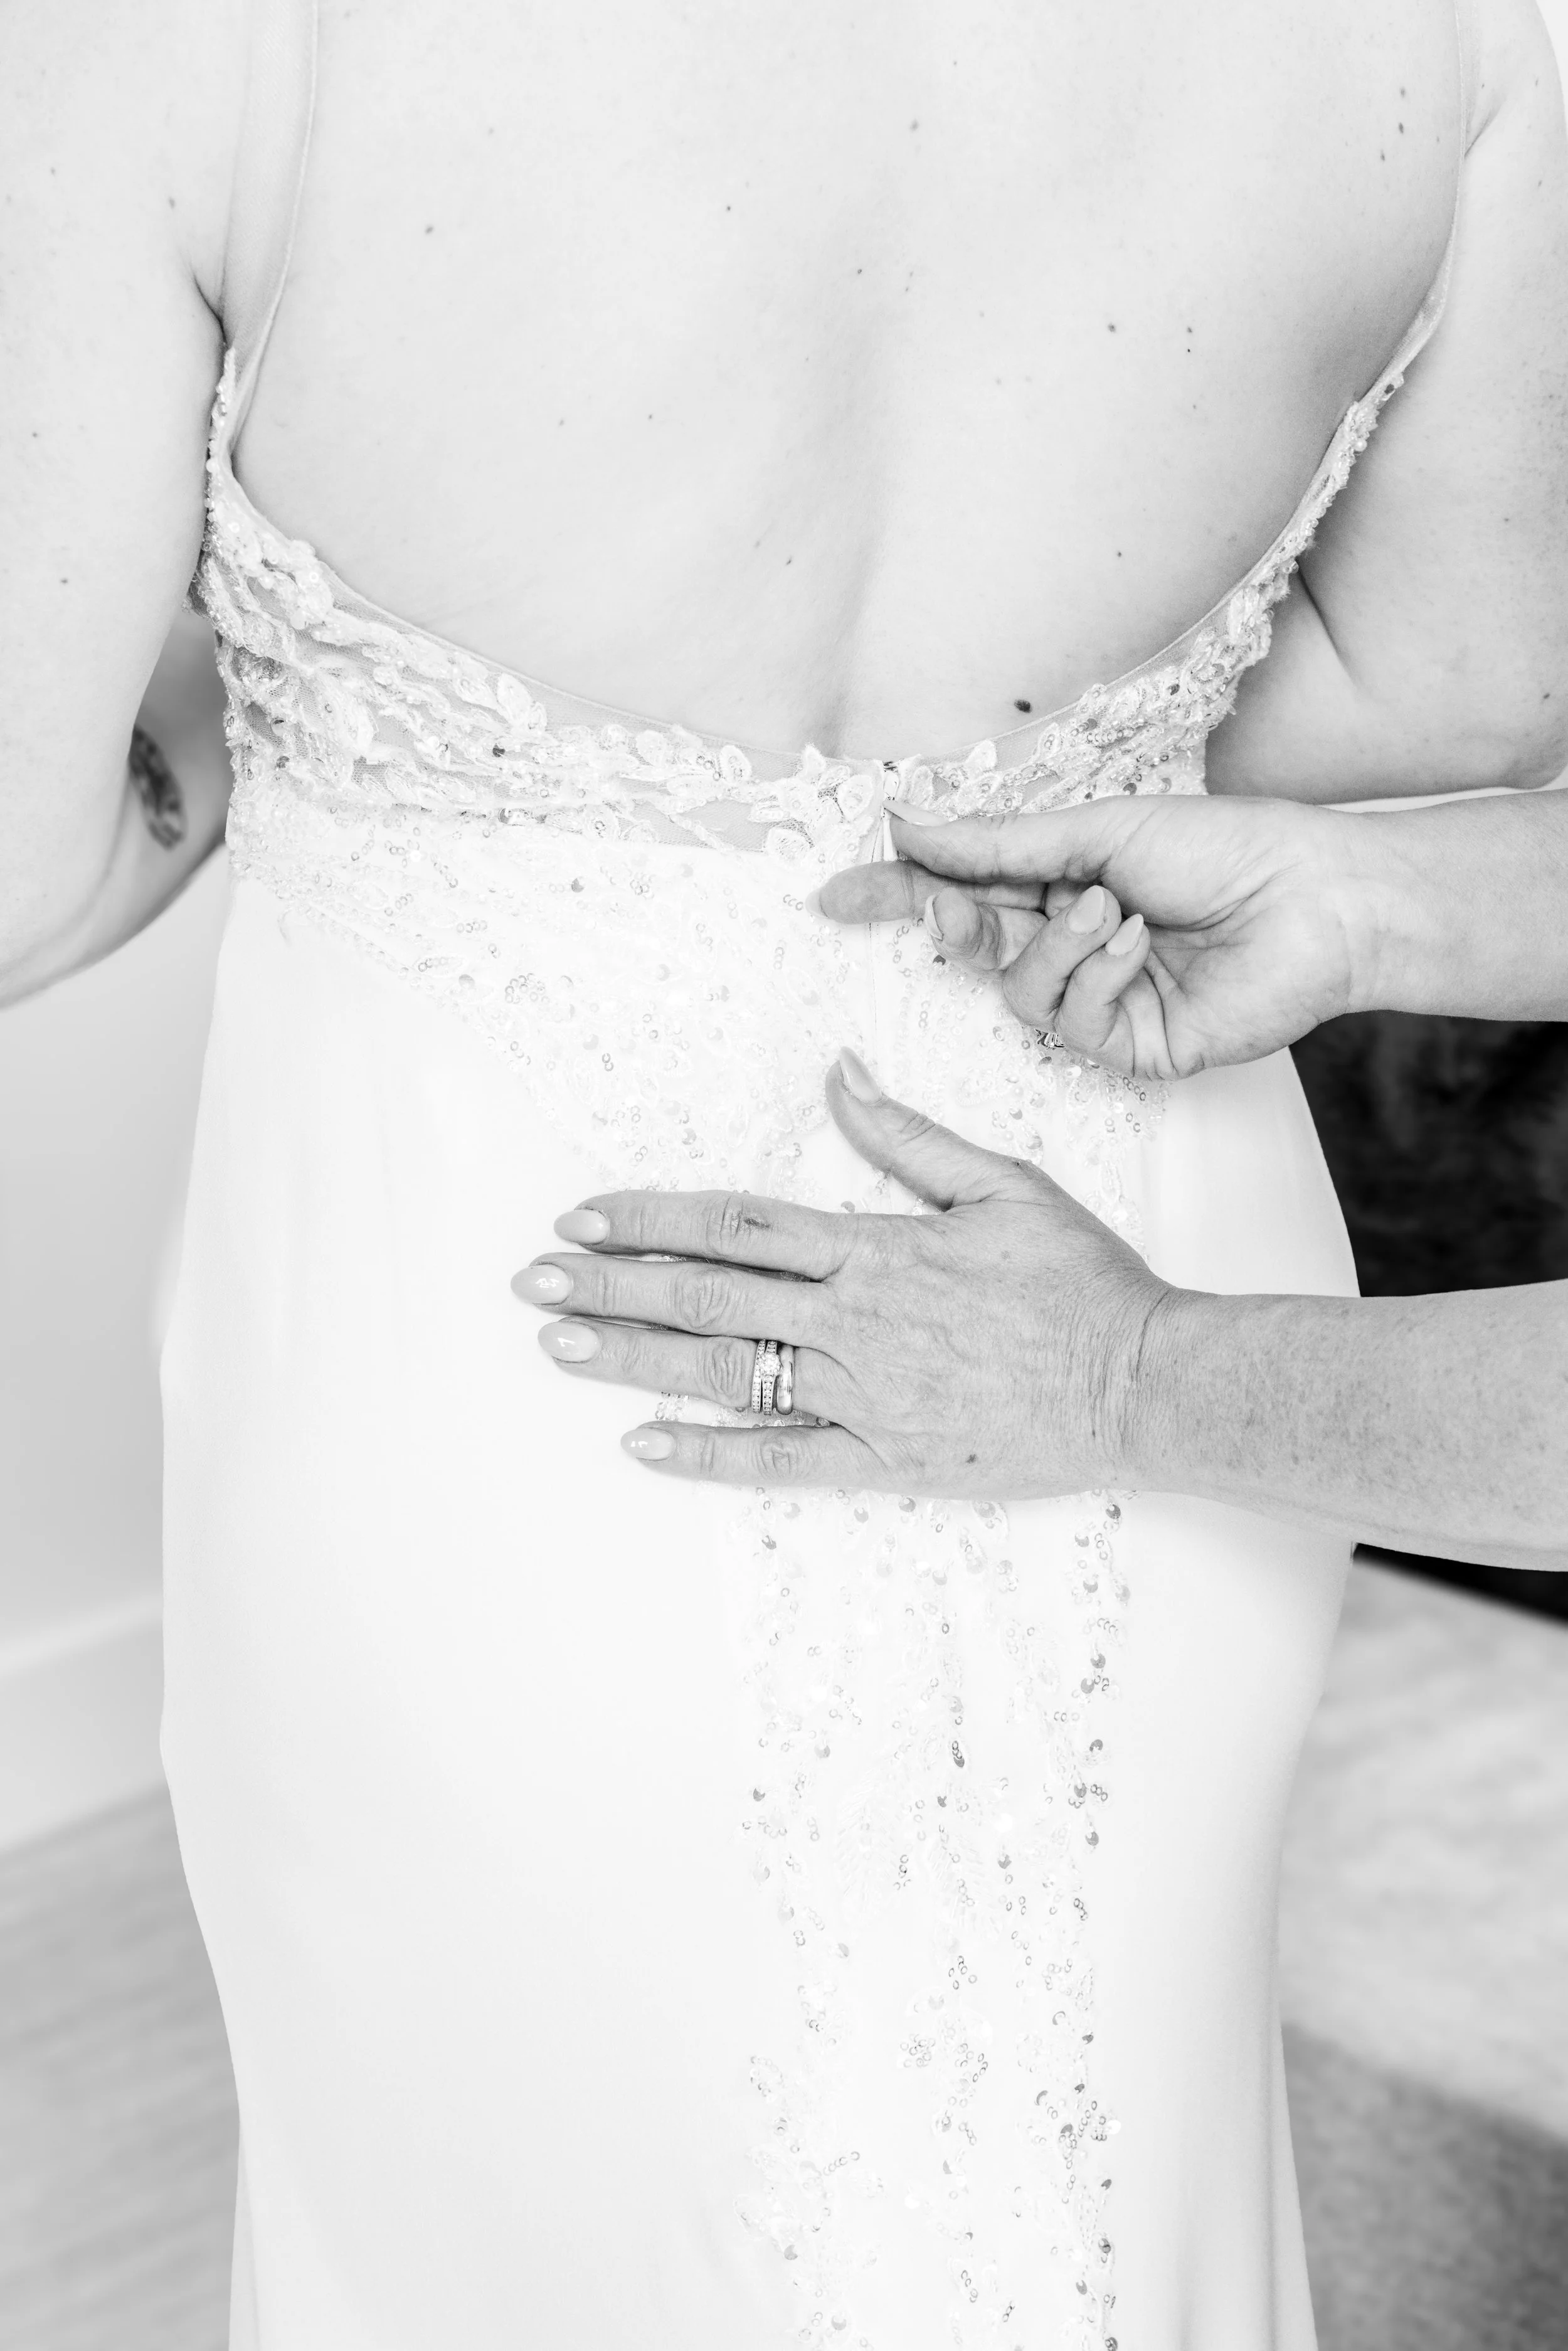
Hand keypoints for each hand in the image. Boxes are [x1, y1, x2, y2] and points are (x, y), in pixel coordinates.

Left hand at [512, 1052, 1166, 1494]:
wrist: (1146, 1383)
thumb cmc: (1081, 1282)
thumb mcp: (1002, 1184)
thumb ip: (908, 1137)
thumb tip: (838, 1076)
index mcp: (877, 1248)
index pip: (736, 1225)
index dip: (650, 1218)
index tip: (583, 1217)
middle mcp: (856, 1320)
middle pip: (708, 1295)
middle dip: (612, 1285)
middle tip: (534, 1281)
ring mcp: (866, 1393)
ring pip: (727, 1372)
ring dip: (634, 1358)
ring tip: (559, 1345)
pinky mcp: (886, 1457)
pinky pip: (780, 1459)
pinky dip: (708, 1454)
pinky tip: (642, 1445)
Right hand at [819, 793, 1374, 1079]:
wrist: (1317, 900)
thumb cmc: (1227, 850)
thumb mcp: (1099, 829)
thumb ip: (998, 842)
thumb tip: (908, 820)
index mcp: (1060, 884)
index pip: (957, 892)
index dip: (894, 893)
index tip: (833, 894)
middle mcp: (1070, 945)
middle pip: (971, 945)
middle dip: (952, 924)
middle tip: (941, 906)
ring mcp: (1097, 1001)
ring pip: (1016, 991)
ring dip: (1057, 946)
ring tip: (1115, 910)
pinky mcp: (1128, 1047)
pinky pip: (1070, 1021)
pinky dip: (1098, 976)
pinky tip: (1142, 945)